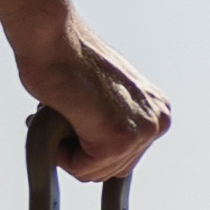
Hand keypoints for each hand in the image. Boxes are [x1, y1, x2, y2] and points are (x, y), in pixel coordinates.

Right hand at [14, 14, 169, 182]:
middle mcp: (157, 120)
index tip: (78, 122)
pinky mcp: (119, 139)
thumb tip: (96, 142)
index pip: (125, 156)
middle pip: (114, 168)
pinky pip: (82, 169)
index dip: (92, 145)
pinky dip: (63, 153)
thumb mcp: (106, 94)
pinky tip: (62, 119)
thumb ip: (113, 118)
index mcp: (156, 109)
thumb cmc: (66, 59)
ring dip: (70, 150)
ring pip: (96, 171)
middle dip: (82, 151)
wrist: (53, 38)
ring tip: (64, 115)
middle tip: (65, 118)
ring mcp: (141, 131)